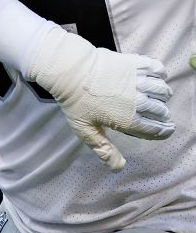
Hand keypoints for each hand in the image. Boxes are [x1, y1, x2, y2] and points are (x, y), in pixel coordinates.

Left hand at [29, 30, 172, 170]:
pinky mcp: (135, 64)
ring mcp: (138, 82)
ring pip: (164, 91)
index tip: (160, 129)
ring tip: (152, 95)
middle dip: (159, 114)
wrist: (69, 70)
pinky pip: (158, 69)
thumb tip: (119, 168)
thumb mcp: (85, 130)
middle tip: (149, 112)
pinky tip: (152, 76)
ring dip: (161, 95)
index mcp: (129, 120)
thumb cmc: (74, 101)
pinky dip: (160, 73)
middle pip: (162, 112)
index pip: (159, 131)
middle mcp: (138, 102)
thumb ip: (104, 149)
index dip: (162, 132)